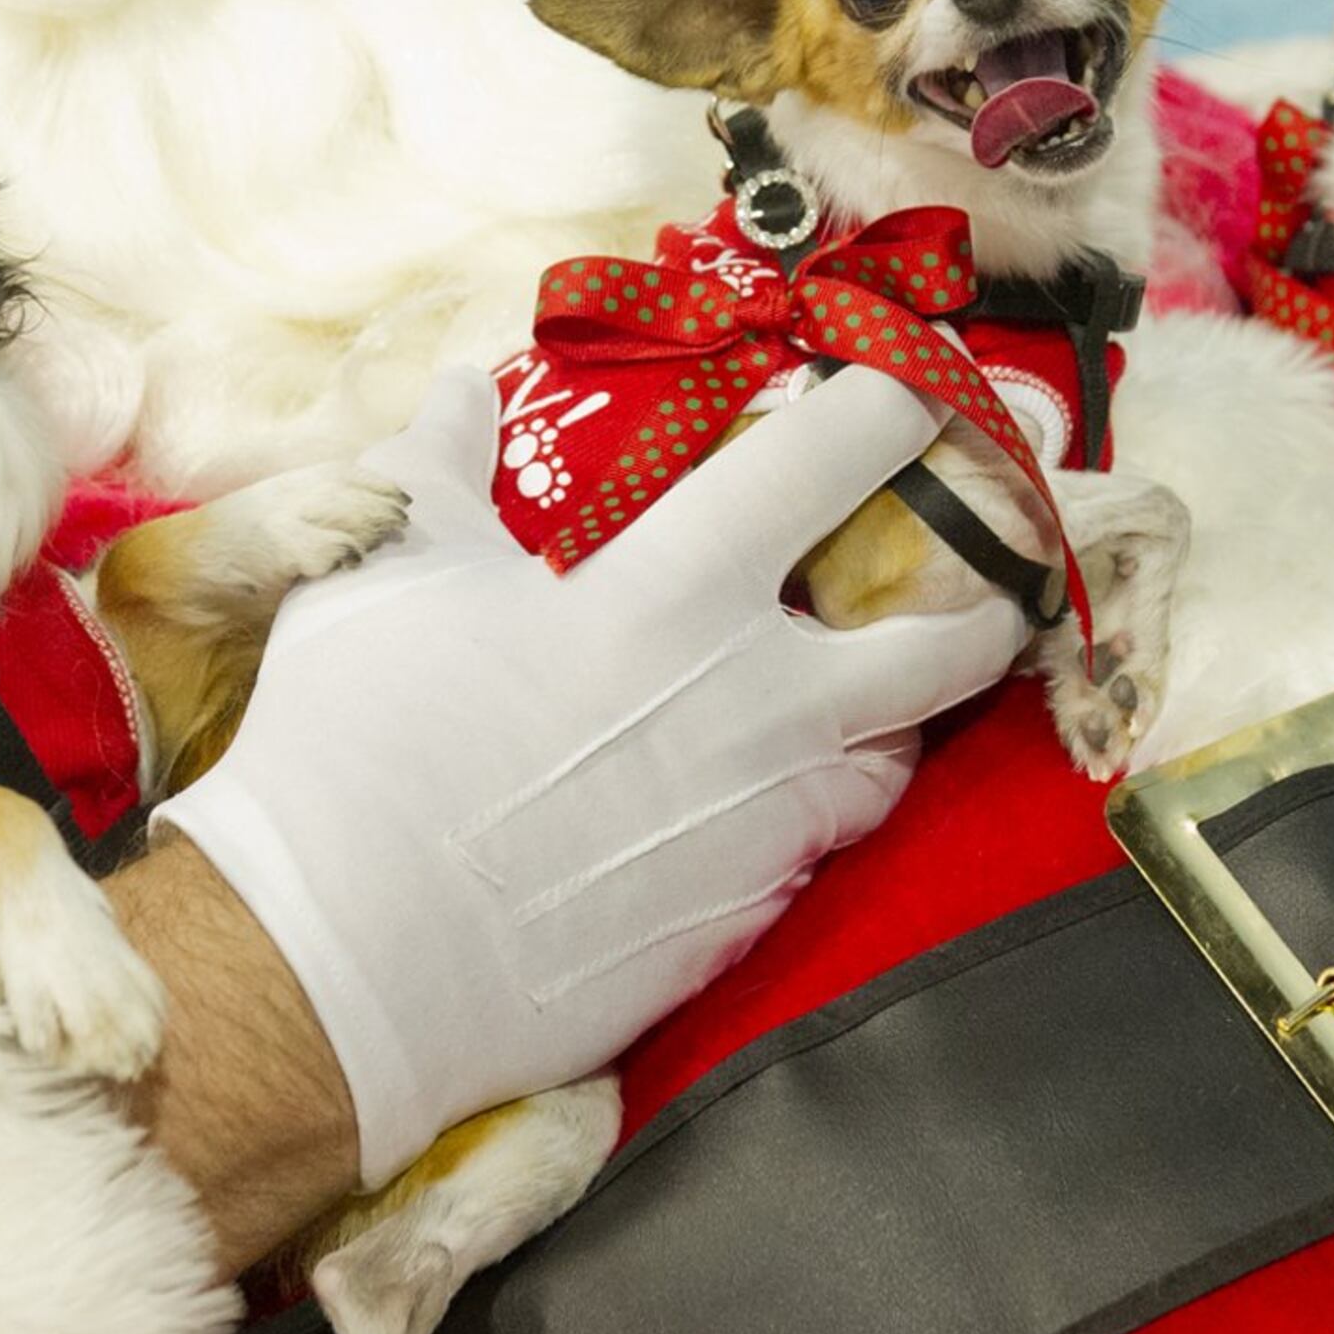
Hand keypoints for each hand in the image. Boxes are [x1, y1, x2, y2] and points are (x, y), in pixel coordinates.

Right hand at [155, 368, 1026, 1181]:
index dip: (897, 398)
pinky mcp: (739, 927)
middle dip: (986, 601)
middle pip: (943, 642)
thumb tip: (464, 393)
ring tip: (861, 708)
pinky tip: (749, 816)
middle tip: (982, 583)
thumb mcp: (389, 565)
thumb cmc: (364, 737)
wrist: (347, 953)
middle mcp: (762, 702)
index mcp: (684, 587)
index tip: (921, 380)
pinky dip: (799, 827)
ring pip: (894, 766)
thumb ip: (446, 466)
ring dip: (893, 727)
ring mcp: (764, 825)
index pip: (836, 456)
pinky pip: (808, 862)